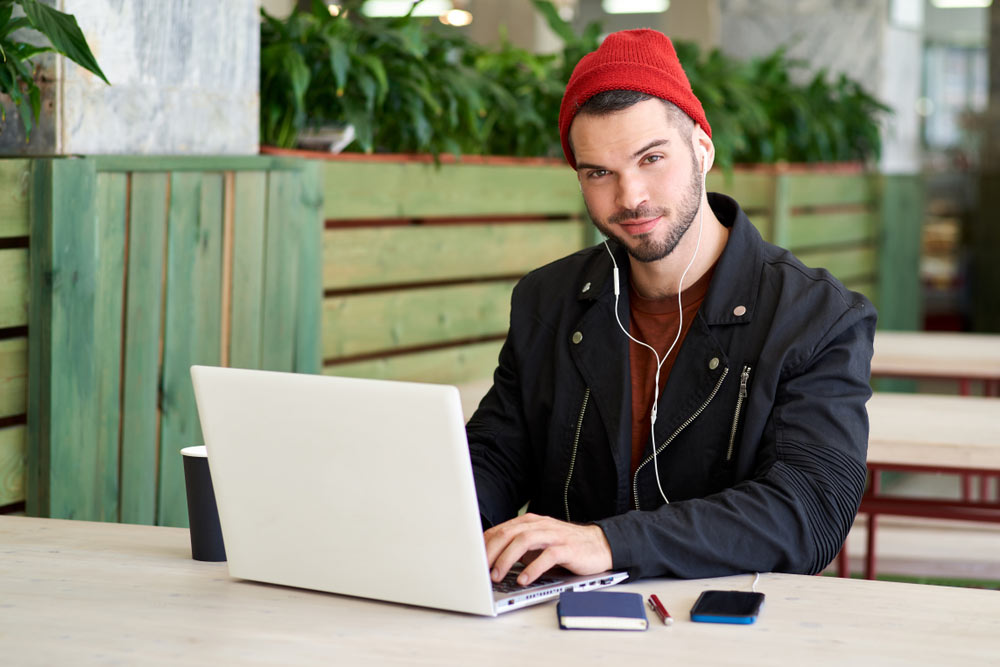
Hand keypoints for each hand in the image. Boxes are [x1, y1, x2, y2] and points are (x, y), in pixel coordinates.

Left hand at [483, 513, 612, 585]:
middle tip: (481, 570)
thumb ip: (518, 547)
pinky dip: (533, 568)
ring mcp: (554, 535)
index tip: (472, 559)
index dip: (484, 544)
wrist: (599, 545)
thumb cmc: (564, 546)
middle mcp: (540, 525)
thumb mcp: (537, 544)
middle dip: (491, 552)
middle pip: (509, 533)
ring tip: (498, 576)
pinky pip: (547, 556)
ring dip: (507, 559)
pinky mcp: (567, 548)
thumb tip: (491, 561)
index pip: (501, 530)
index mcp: (529, 522)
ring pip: (524, 541)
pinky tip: (524, 579)